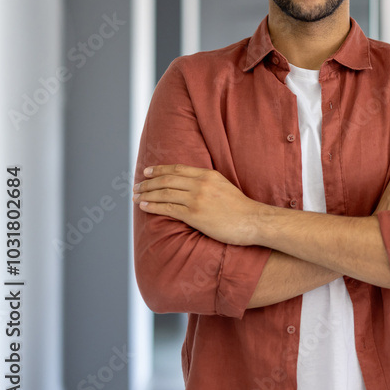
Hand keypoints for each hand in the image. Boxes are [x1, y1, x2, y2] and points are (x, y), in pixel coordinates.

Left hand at [133, 164, 261, 245]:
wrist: (253, 221)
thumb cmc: (241, 208)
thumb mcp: (224, 187)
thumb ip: (207, 183)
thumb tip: (190, 185)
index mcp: (208, 175)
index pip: (178, 169)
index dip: (160, 170)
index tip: (147, 172)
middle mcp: (201, 184)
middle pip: (167, 180)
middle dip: (148, 182)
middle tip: (136, 185)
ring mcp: (197, 199)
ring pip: (164, 193)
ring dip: (147, 194)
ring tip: (136, 196)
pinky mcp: (194, 215)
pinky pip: (168, 208)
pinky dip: (153, 206)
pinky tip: (144, 206)